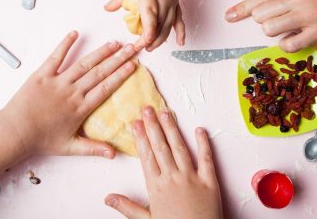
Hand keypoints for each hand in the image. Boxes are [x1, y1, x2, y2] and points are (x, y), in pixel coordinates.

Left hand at [1, 31, 136, 156]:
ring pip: (83, 64)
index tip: (132, 65)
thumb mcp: (70, 147)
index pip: (106, 88)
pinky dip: (65, 44)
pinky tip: (75, 33)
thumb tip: (115, 154)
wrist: (14, 133)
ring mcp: (57, 82)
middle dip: (117, 59)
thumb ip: (94, 148)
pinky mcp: (42, 75)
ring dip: (100, 52)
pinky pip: (55, 57)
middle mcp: (72, 92)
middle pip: (100, 73)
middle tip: (131, 48)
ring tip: (114, 43)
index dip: (121, 75)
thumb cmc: (42, 140)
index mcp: (81, 108)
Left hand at [105, 0, 184, 51]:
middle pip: (160, 24)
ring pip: (169, 25)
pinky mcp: (176, 3)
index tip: (144, 41)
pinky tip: (180, 42)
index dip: (149, 30)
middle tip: (141, 48)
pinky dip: (180, 32)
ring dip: (161, 38)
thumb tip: (107, 9)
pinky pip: (179, 20)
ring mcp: (171, 2)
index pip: (150, 15)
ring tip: (151, 48)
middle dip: (152, 39)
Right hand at [105, 107, 222, 218]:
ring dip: (171, 129)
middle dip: (152, 126)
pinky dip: (203, 143)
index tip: (135, 123)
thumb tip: (107, 198)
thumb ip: (127, 207)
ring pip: (179, 148)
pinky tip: (199, 129)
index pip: (146, 156)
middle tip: (147, 109)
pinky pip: (206, 158)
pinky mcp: (209, 181)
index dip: (140, 138)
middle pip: (160, 147)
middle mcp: (172, 178)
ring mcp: (191, 178)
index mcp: (156, 187)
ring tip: (165, 113)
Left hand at [225, 0, 316, 51]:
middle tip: (275, 15)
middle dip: (262, 17)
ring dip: (273, 29)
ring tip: (286, 25)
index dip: (240, 9)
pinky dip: (287, 44)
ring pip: (269, 29)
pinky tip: (294, 36)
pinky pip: (288, 45)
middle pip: (260, 15)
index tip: (229, 16)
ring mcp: (306, 17)